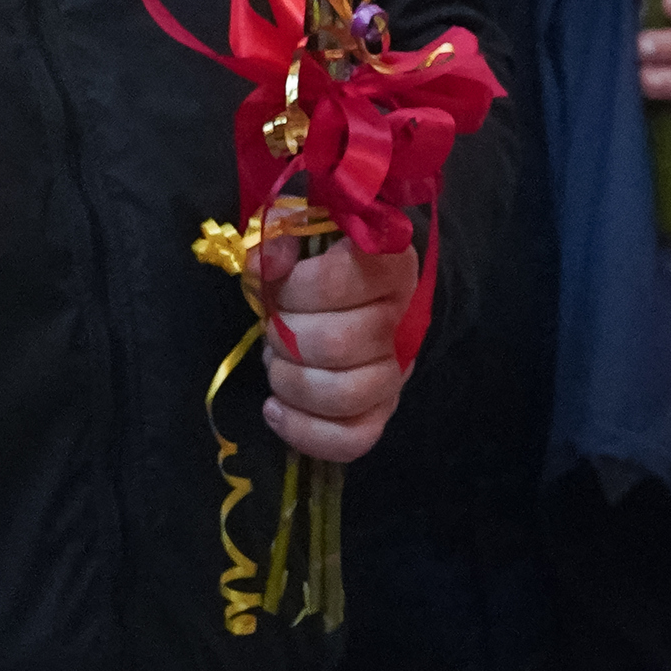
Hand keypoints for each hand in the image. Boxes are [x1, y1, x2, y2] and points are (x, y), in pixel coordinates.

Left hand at [256, 235, 419, 462]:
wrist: (360, 300)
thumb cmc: (323, 262)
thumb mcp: (303, 231)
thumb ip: (283, 233)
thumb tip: (267, 263)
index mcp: (391, 266)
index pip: (343, 278)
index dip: (297, 286)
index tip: (279, 281)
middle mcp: (402, 322)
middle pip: (338, 343)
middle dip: (285, 337)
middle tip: (274, 326)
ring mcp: (396, 374)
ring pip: (345, 395)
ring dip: (291, 382)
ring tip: (276, 364)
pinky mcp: (381, 413)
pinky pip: (352, 440)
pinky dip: (304, 431)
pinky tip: (275, 409)